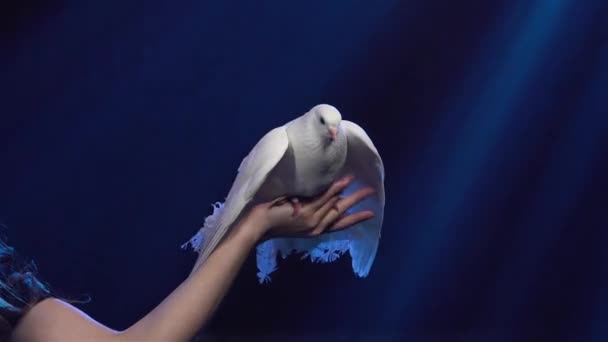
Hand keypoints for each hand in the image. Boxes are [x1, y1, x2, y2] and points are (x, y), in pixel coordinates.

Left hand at [248, 175, 375, 240]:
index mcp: (314, 230)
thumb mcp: (294, 218)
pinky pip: (325, 197)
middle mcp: (316, 226)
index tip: (369, 213)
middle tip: (372, 194)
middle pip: (342, 213)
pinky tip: (345, 181)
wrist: (257, 226)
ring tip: (363, 185)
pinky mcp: (306, 210)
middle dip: (358, 203)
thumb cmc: (271, 221)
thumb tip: (318, 196)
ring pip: (336, 204)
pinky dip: (336, 188)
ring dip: (352, 193)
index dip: (355, 218)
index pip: (339, 224)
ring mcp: (312, 218)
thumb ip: (306, 209)